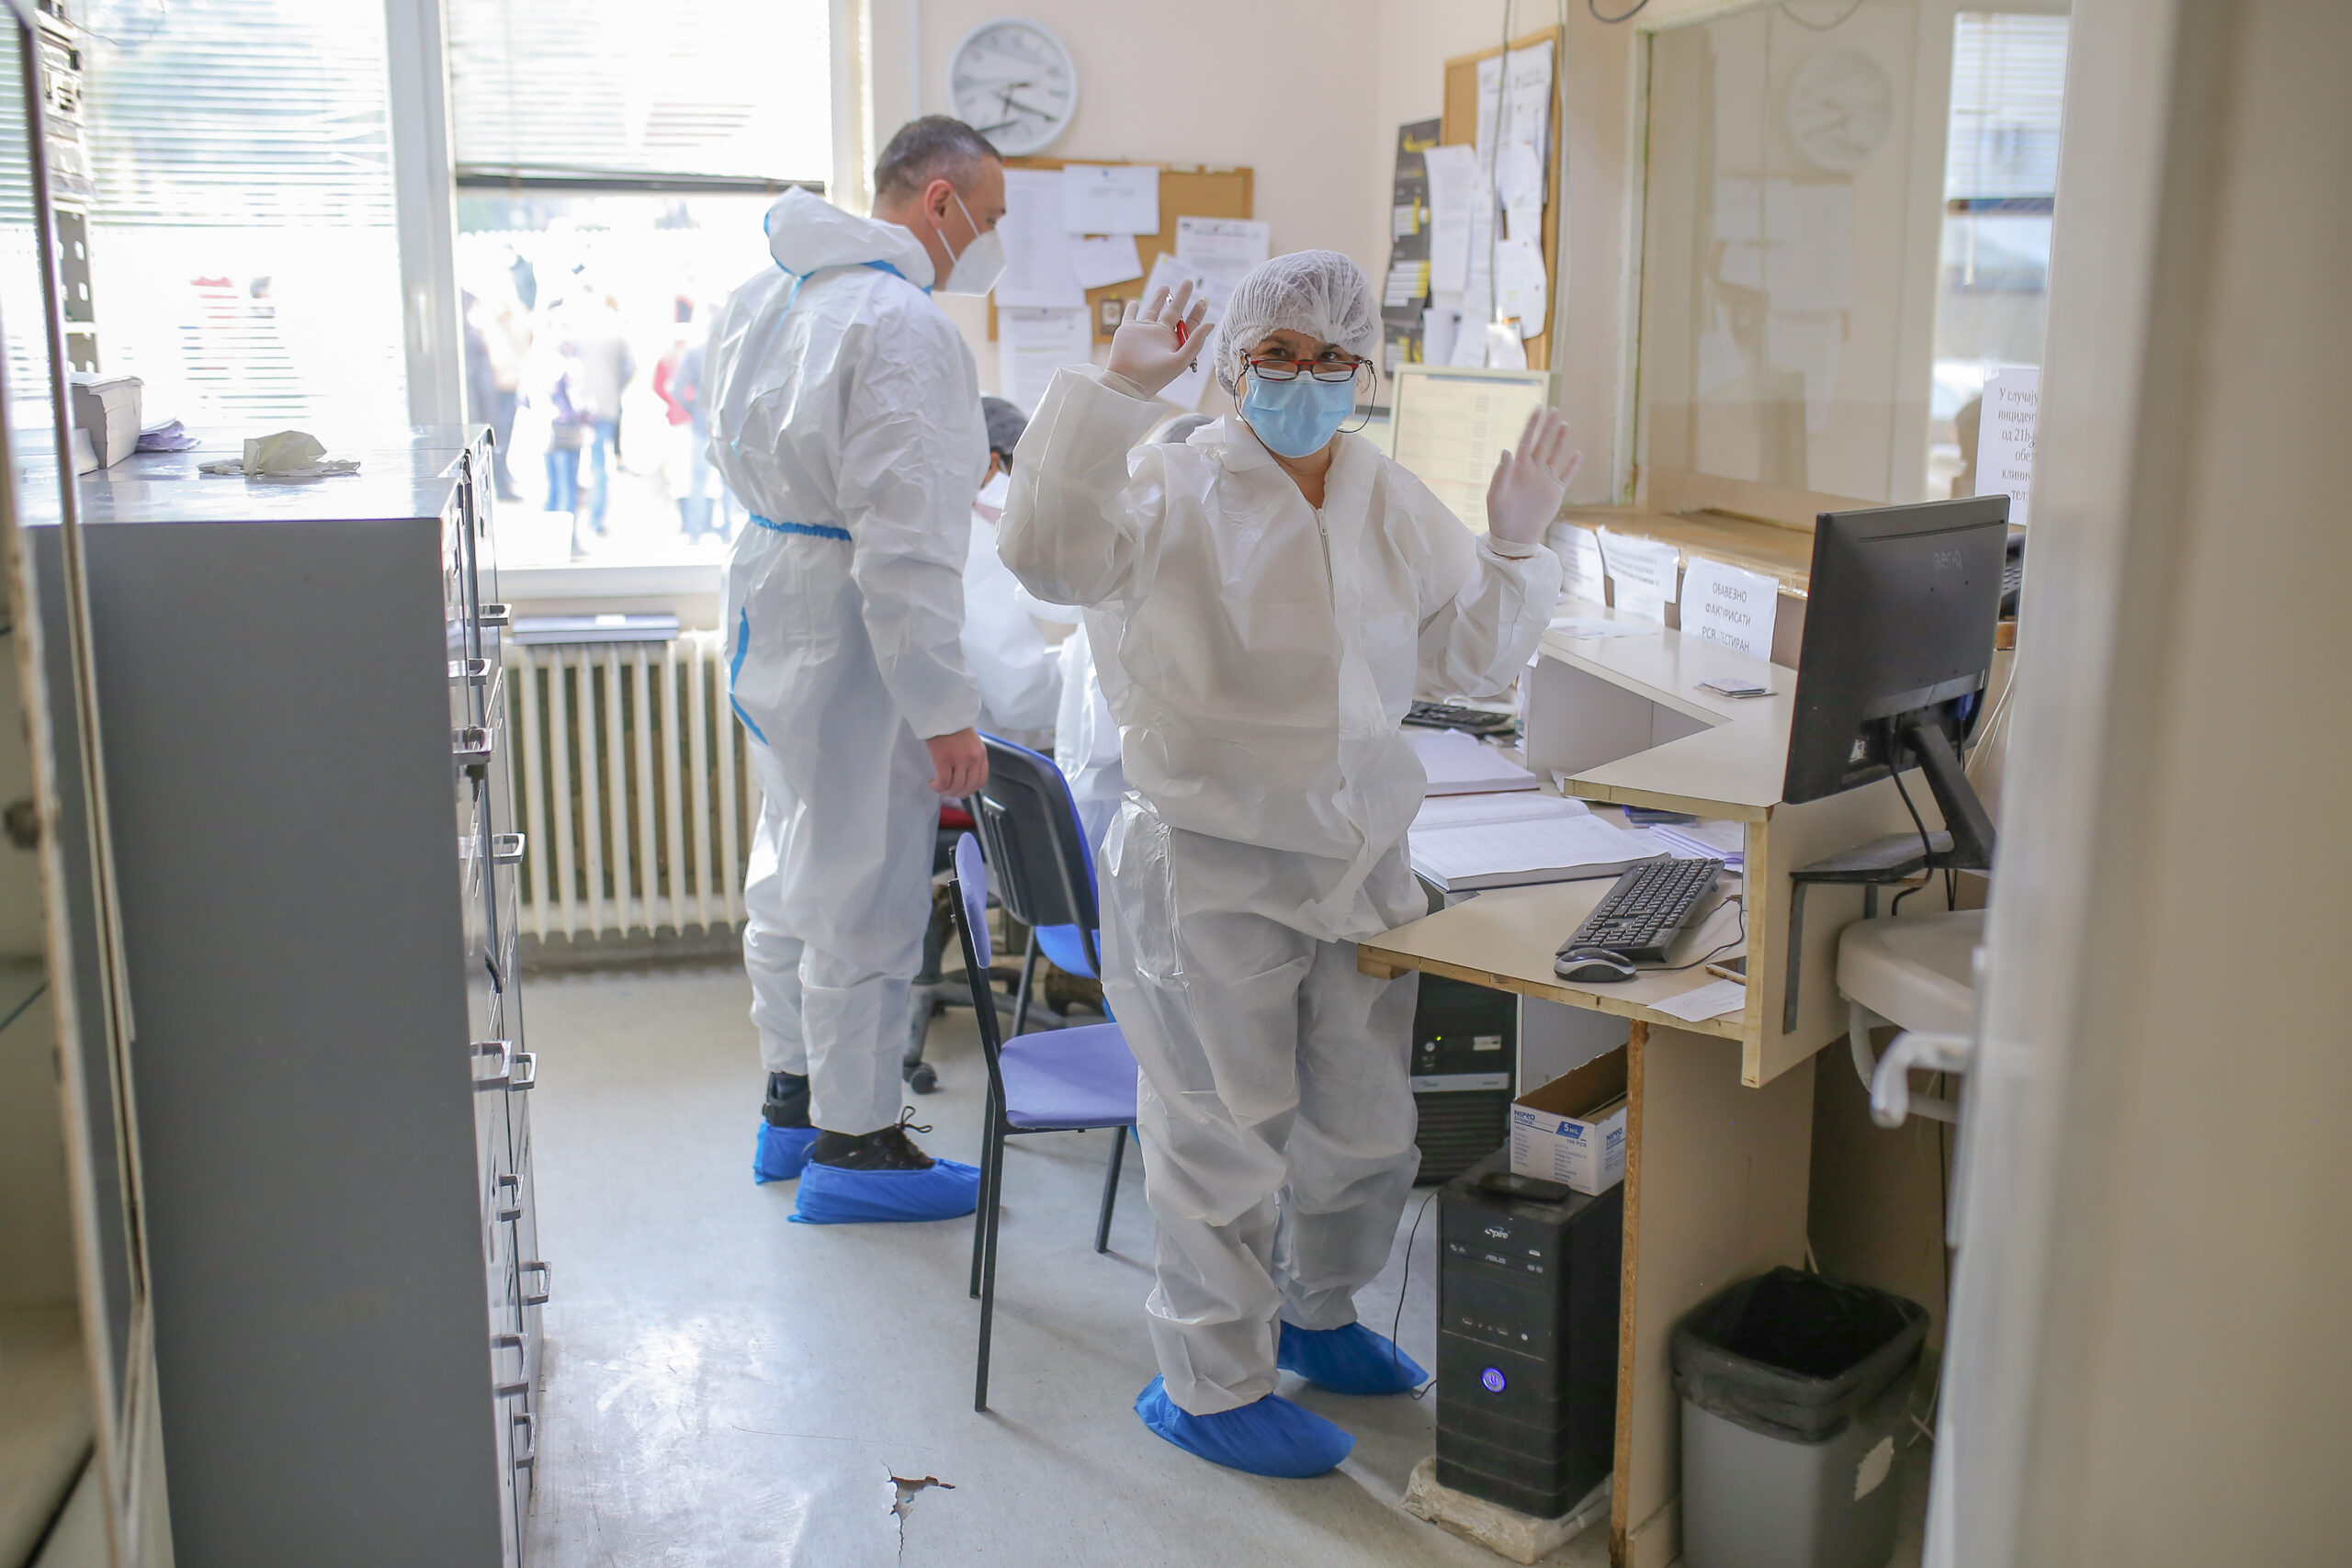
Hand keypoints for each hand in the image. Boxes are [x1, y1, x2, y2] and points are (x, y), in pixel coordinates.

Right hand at [925, 727, 987, 796]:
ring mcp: (959, 760)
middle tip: (948, 792)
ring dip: (946, 791)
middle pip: (968, 786)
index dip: (971, 789)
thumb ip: (971, 757)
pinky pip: (943, 782)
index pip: (981, 780)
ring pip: (955, 786)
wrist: (943, 713)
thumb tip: (965, 775)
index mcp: (981, 754)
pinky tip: (932, 783)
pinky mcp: (944, 760)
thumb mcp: (971, 742)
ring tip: (938, 787)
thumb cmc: (953, 726)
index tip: (963, 790)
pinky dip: (937, 787)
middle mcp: (973, 759)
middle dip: (957, 793)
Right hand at [1106, 281, 1215, 398]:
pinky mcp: (1128, 330)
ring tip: (1167, 287)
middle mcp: (1161, 336)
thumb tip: (1211, 324)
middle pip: (1174, 312)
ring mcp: (1144, 332)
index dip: (1197, 312)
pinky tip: (1135, 301)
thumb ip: (1195, 342)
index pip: (1189, 324)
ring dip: (1159, 298)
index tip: (1204, 300)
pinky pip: (1130, 315)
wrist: (1128, 382)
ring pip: (1154, 309)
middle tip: (1189, 282)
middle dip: (1182, 297)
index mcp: (1174, 343)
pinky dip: (1132, 308)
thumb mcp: (1180, 360)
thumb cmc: (1156, 376)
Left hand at [1485, 408, 1581, 545]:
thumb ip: (1501, 474)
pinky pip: (1566, 476)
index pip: (1526, 441)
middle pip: (1542, 444)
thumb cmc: (1500, 517)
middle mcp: (1533, 471)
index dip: (1532, 425)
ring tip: (1564, 424)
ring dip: (1560, 441)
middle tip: (1554, 410)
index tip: (1538, 409)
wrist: (1513, 538)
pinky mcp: (1555, 493)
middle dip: (1548, 427)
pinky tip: (1577, 454)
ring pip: (1555, 456)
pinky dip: (1572, 466)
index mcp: (1518, 469)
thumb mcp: (1496, 495)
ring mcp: (1545, 481)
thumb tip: (1507, 451)